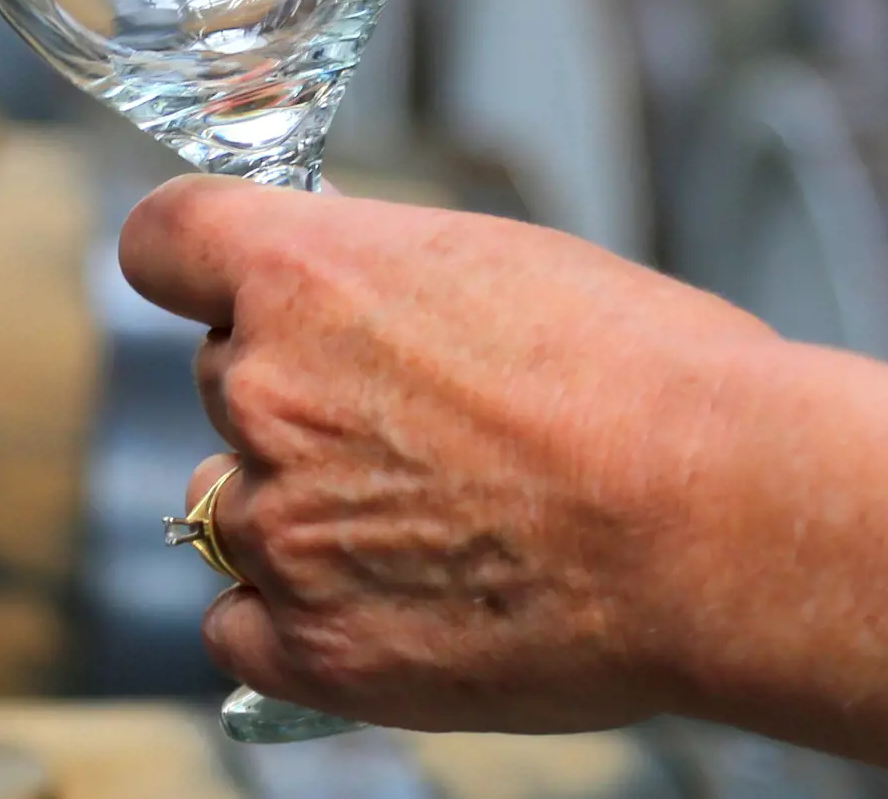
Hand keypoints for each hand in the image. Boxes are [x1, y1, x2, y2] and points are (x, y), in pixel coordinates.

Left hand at [119, 177, 782, 733]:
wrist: (723, 520)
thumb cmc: (651, 381)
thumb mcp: (498, 263)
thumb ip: (383, 282)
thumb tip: (347, 302)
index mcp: (304, 274)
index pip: (163, 241)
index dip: (196, 266)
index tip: (221, 284)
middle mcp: (265, 392)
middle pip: (224, 378)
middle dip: (297, 392)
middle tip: (413, 423)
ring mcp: (281, 526)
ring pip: (230, 502)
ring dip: (298, 505)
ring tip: (429, 521)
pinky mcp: (314, 646)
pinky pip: (237, 627)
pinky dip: (287, 620)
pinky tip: (380, 604)